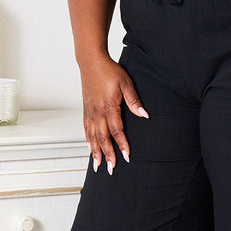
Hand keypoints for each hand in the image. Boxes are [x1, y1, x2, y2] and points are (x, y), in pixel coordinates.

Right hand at [79, 53, 147, 174]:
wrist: (91, 62)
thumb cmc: (109, 71)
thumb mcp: (126, 83)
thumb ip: (134, 101)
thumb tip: (144, 115)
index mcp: (109, 107)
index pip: (117, 131)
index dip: (122, 145)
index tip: (126, 156)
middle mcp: (97, 112)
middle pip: (103, 138)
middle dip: (108, 155)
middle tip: (111, 169)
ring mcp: (90, 112)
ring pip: (92, 137)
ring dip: (96, 152)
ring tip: (98, 165)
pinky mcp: (86, 110)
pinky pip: (86, 130)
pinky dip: (88, 141)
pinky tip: (91, 149)